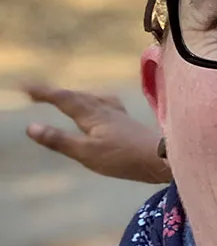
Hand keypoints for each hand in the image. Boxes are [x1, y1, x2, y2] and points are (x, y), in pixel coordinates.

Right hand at [23, 84, 170, 183]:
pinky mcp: (128, 123)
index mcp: (93, 114)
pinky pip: (107, 105)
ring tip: (68, 97)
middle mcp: (106, 109)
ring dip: (77, 96)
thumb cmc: (124, 157)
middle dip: (56, 93)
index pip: (64, 98)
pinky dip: (96, 102)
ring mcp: (119, 115)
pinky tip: (105, 107)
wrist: (162, 158)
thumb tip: (31, 127)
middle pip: (78, 96)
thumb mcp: (86, 153)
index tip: (25, 87)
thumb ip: (59, 140)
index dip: (44, 93)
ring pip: (94, 99)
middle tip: (37, 92)